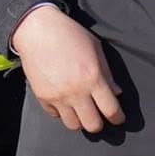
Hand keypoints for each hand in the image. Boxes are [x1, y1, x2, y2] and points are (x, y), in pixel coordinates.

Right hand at [11, 4, 123, 134]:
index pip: (111, 110)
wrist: (37, 30)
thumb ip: (107, 73)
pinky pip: (55, 115)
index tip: (118, 117)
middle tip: (98, 115)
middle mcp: (76, 91)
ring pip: (73, 125)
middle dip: (99, 123)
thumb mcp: (95, 48)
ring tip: (80, 110)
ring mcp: (58, 96)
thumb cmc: (69, 34)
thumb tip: (116, 92)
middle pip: (93, 125)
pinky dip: (61, 112)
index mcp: (93, 77)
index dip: (118, 117)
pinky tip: (64, 101)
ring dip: (80, 120)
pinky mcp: (42, 97)